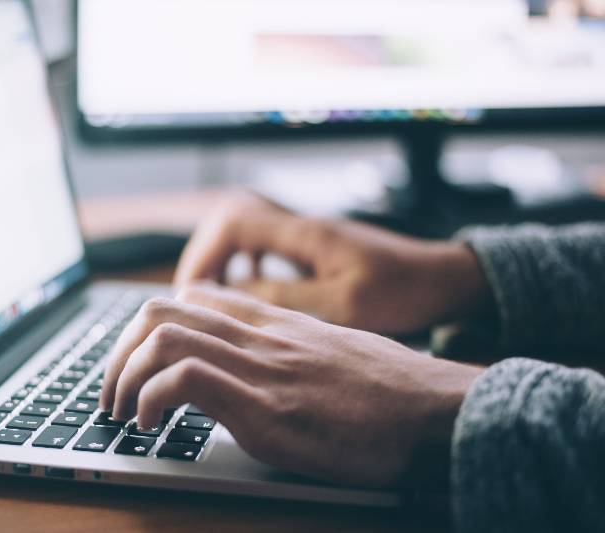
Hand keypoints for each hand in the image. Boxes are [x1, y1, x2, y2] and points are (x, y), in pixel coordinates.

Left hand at [100, 283, 482, 487]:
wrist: (440, 412)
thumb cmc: (394, 392)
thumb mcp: (334, 354)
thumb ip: (290, 351)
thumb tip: (260, 370)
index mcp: (276, 322)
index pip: (193, 296)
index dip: (149, 326)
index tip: (138, 363)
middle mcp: (261, 335)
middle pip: (161, 309)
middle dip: (118, 352)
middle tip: (112, 392)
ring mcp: (261, 367)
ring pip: (162, 335)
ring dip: (122, 376)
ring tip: (121, 412)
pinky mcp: (266, 407)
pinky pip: (184, 379)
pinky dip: (150, 399)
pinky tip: (151, 426)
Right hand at [174, 193, 491, 334]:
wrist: (444, 279)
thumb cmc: (404, 291)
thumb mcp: (343, 304)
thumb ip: (285, 297)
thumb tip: (232, 295)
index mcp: (305, 233)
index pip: (233, 222)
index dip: (204, 254)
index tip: (193, 292)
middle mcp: (301, 227)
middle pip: (230, 222)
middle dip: (205, 257)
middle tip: (193, 298)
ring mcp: (307, 236)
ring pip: (245, 234)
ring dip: (222, 262)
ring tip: (212, 298)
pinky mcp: (315, 249)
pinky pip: (264, 247)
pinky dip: (246, 266)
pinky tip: (249, 293)